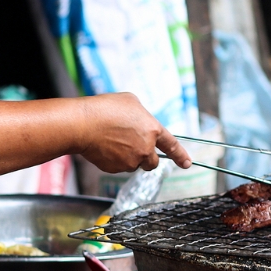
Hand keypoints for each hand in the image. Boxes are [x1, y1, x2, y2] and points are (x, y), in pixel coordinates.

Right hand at [76, 93, 191, 172]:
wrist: (83, 124)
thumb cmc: (105, 108)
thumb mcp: (130, 101)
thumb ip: (142, 115)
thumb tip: (142, 124)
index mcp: (152, 129)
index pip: (172, 146)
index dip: (181, 155)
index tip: (187, 164)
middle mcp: (145, 149)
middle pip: (153, 162)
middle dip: (147, 158)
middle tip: (134, 148)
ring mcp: (131, 161)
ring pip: (134, 164)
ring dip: (128, 156)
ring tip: (112, 140)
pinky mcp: (115, 169)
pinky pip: (118, 167)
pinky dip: (113, 159)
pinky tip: (104, 146)